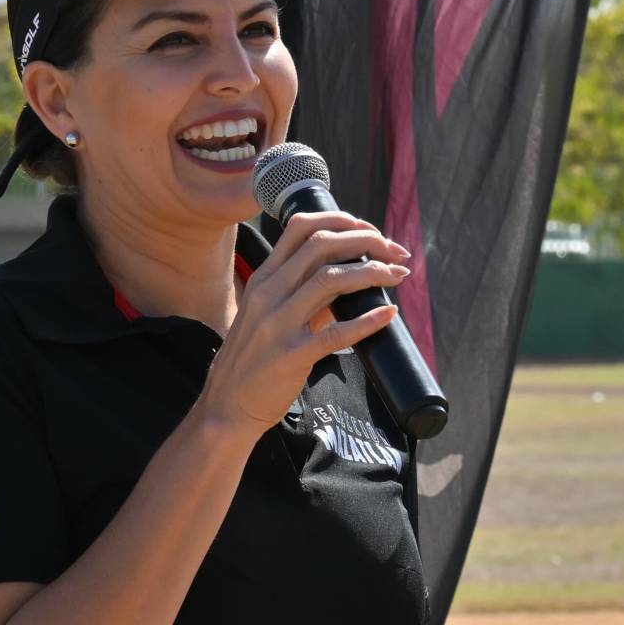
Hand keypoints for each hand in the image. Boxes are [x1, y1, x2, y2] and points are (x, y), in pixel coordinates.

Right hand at [196, 209, 410, 438]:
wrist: (227, 404)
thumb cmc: (254, 358)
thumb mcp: (268, 314)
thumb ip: (301, 292)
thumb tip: (349, 276)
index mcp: (263, 278)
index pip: (300, 227)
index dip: (341, 220)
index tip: (370, 231)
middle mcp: (268, 294)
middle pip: (321, 245)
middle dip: (366, 241)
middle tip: (395, 253)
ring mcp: (278, 324)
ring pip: (331, 280)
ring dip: (372, 272)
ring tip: (397, 276)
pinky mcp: (291, 355)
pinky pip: (336, 333)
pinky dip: (367, 321)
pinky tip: (387, 315)